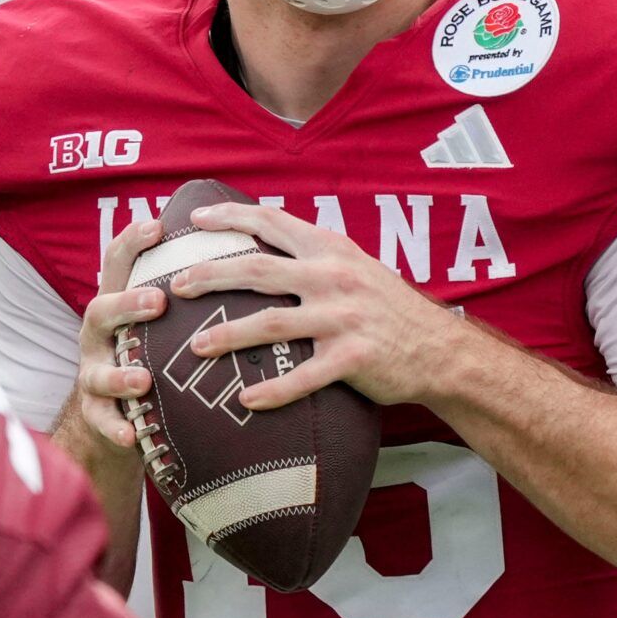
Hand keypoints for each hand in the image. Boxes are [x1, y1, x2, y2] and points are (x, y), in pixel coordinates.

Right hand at [68, 217, 169, 450]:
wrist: (116, 416)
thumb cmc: (152, 355)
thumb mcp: (162, 322)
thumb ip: (187, 298)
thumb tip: (248, 258)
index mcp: (117, 306)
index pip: (118, 264)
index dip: (132, 243)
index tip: (157, 226)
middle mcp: (98, 336)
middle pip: (99, 310)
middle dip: (126, 305)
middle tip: (158, 302)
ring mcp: (93, 373)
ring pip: (95, 371)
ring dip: (118, 375)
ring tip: (142, 380)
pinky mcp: (96, 413)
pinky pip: (100, 421)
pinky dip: (114, 427)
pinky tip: (130, 435)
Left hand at [171, 201, 467, 409]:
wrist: (440, 349)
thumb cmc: (387, 308)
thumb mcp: (353, 266)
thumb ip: (311, 256)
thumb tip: (261, 246)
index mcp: (330, 250)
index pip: (272, 222)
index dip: (230, 217)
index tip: (195, 222)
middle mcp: (333, 278)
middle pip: (258, 270)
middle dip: (211, 275)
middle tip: (176, 285)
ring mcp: (343, 318)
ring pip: (271, 323)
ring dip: (228, 335)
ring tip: (194, 346)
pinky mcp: (354, 357)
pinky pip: (305, 377)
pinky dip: (274, 390)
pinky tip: (246, 400)